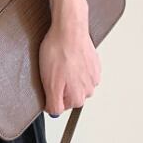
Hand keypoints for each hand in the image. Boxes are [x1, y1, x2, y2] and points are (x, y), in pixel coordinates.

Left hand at [38, 0, 100, 116]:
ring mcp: (93, 75)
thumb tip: (54, 113)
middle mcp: (89, 89)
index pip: (60, 106)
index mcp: (78, 97)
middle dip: (60, 83)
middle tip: (53, 69)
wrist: (69, 29)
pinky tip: (68, 56)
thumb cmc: (58, 52)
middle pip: (69, 93)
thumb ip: (54, 103)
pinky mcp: (94, 63)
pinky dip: (74, 63)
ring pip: (75, 81)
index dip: (51, 93)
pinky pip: (81, 68)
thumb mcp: (49, 83)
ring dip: (67, 73)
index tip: (48, 82)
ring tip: (61, 60)